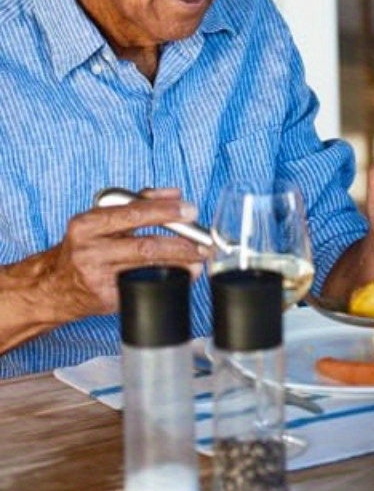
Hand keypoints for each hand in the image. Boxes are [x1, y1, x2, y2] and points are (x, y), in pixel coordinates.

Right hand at [39, 188, 207, 320]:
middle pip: (145, 244)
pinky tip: (183, 274)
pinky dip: (169, 278)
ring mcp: (97, 276)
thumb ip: (138, 202)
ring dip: (180, 262)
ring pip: (148, 266)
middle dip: (181, 242)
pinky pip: (144, 284)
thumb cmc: (84, 247)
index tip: (190, 210)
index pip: (134, 212)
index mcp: (88, 224)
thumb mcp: (102, 219)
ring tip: (199, 257)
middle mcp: (90, 250)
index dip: (166, 211)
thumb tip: (174, 193)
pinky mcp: (106, 297)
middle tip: (203, 241)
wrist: (53, 286)